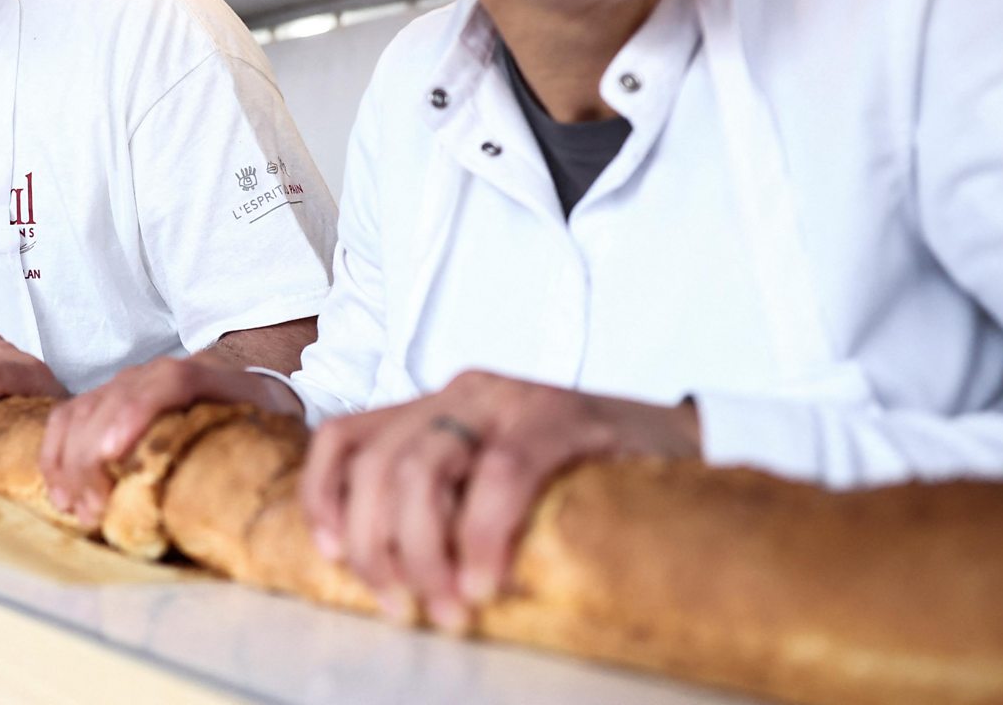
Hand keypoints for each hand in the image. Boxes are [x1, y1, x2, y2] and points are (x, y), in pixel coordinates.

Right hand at [39, 355, 301, 526]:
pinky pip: (65, 420)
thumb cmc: (257, 415)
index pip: (169, 381)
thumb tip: (273, 499)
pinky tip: (60, 495)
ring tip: (78, 510)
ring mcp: (125, 385)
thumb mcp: (274, 427)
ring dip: (71, 463)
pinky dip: (55, 456)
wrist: (244, 380)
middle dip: (92, 457)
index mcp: (208, 375)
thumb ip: (268, 447)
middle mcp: (156, 374)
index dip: (136, 412)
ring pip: (82, 412)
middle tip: (95, 510)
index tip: (115, 453)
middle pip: (113, 400)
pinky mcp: (103, 402)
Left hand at [300, 371, 699, 630]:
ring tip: (448, 607)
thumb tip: (384, 570)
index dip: (323, 496)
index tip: (332, 556)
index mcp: (435, 405)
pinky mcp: (561, 418)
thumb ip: (441, 502)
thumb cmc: (578, 476)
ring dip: (424, 551)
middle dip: (378, 547)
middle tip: (402, 609)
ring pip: (426, 470)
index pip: (345, 436)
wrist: (679, 442)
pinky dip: (483, 536)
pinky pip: (502, 476)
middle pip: (380, 465)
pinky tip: (486, 582)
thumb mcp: (489, 481)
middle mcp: (463, 392)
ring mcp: (511, 400)